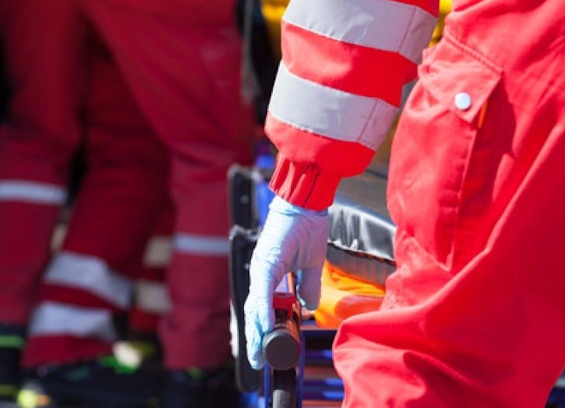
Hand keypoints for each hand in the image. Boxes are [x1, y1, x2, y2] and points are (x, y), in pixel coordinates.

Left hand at [244, 196, 328, 369]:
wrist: (306, 203)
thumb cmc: (307, 226)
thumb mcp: (310, 264)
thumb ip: (307, 286)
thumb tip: (308, 307)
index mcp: (270, 274)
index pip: (262, 307)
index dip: (262, 329)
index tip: (263, 350)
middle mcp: (261, 273)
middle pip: (254, 311)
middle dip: (255, 338)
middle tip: (255, 361)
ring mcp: (262, 268)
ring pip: (254, 305)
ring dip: (255, 330)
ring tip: (256, 352)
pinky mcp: (267, 262)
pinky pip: (263, 291)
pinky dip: (262, 309)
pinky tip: (263, 325)